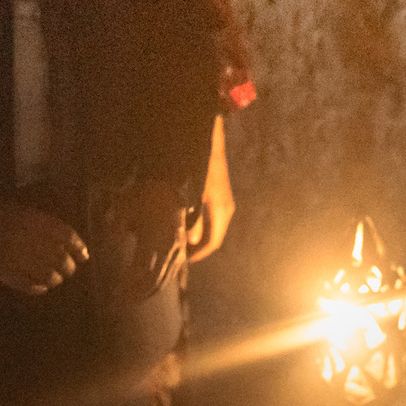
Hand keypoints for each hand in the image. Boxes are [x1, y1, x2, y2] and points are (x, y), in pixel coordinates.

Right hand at [0, 197, 87, 295]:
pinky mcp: (2, 272)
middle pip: (60, 258)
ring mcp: (15, 257)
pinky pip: (27, 285)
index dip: (78, 247)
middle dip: (69, 267)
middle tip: (69, 269)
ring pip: (47, 274)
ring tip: (56, 279)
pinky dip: (38, 288)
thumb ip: (42, 220)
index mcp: (33, 219)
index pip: (66, 236)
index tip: (84, 255)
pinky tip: (42, 287)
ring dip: (55, 279)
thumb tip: (68, 238)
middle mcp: (27, 238)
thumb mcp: (20, 207)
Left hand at [107, 177, 184, 296]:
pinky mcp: (181, 250)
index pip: (140, 270)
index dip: (127, 286)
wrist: (170, 186)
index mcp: (155, 237)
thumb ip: (116, 223)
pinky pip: (171, 274)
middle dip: (135, 296)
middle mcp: (170, 248)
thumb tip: (111, 239)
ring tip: (129, 300)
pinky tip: (145, 288)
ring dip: (146, 293)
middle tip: (118, 304)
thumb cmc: (145, 194)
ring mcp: (178, 250)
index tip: (113, 295)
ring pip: (164, 280)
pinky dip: (157, 285)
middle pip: (153, 281)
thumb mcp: (125, 204)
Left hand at [187, 118, 237, 261]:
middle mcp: (226, 210)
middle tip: (179, 253)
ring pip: (211, 226)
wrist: (211, 142)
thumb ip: (194, 220)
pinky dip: (198, 224)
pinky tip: (184, 221)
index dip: (199, 255)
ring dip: (197, 235)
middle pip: (214, 236)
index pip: (213, 243)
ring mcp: (224, 201)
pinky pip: (210, 217)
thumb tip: (192, 242)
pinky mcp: (219, 194)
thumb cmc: (201, 169)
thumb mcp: (194, 196)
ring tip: (180, 240)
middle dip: (197, 247)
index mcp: (221, 212)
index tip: (183, 262)